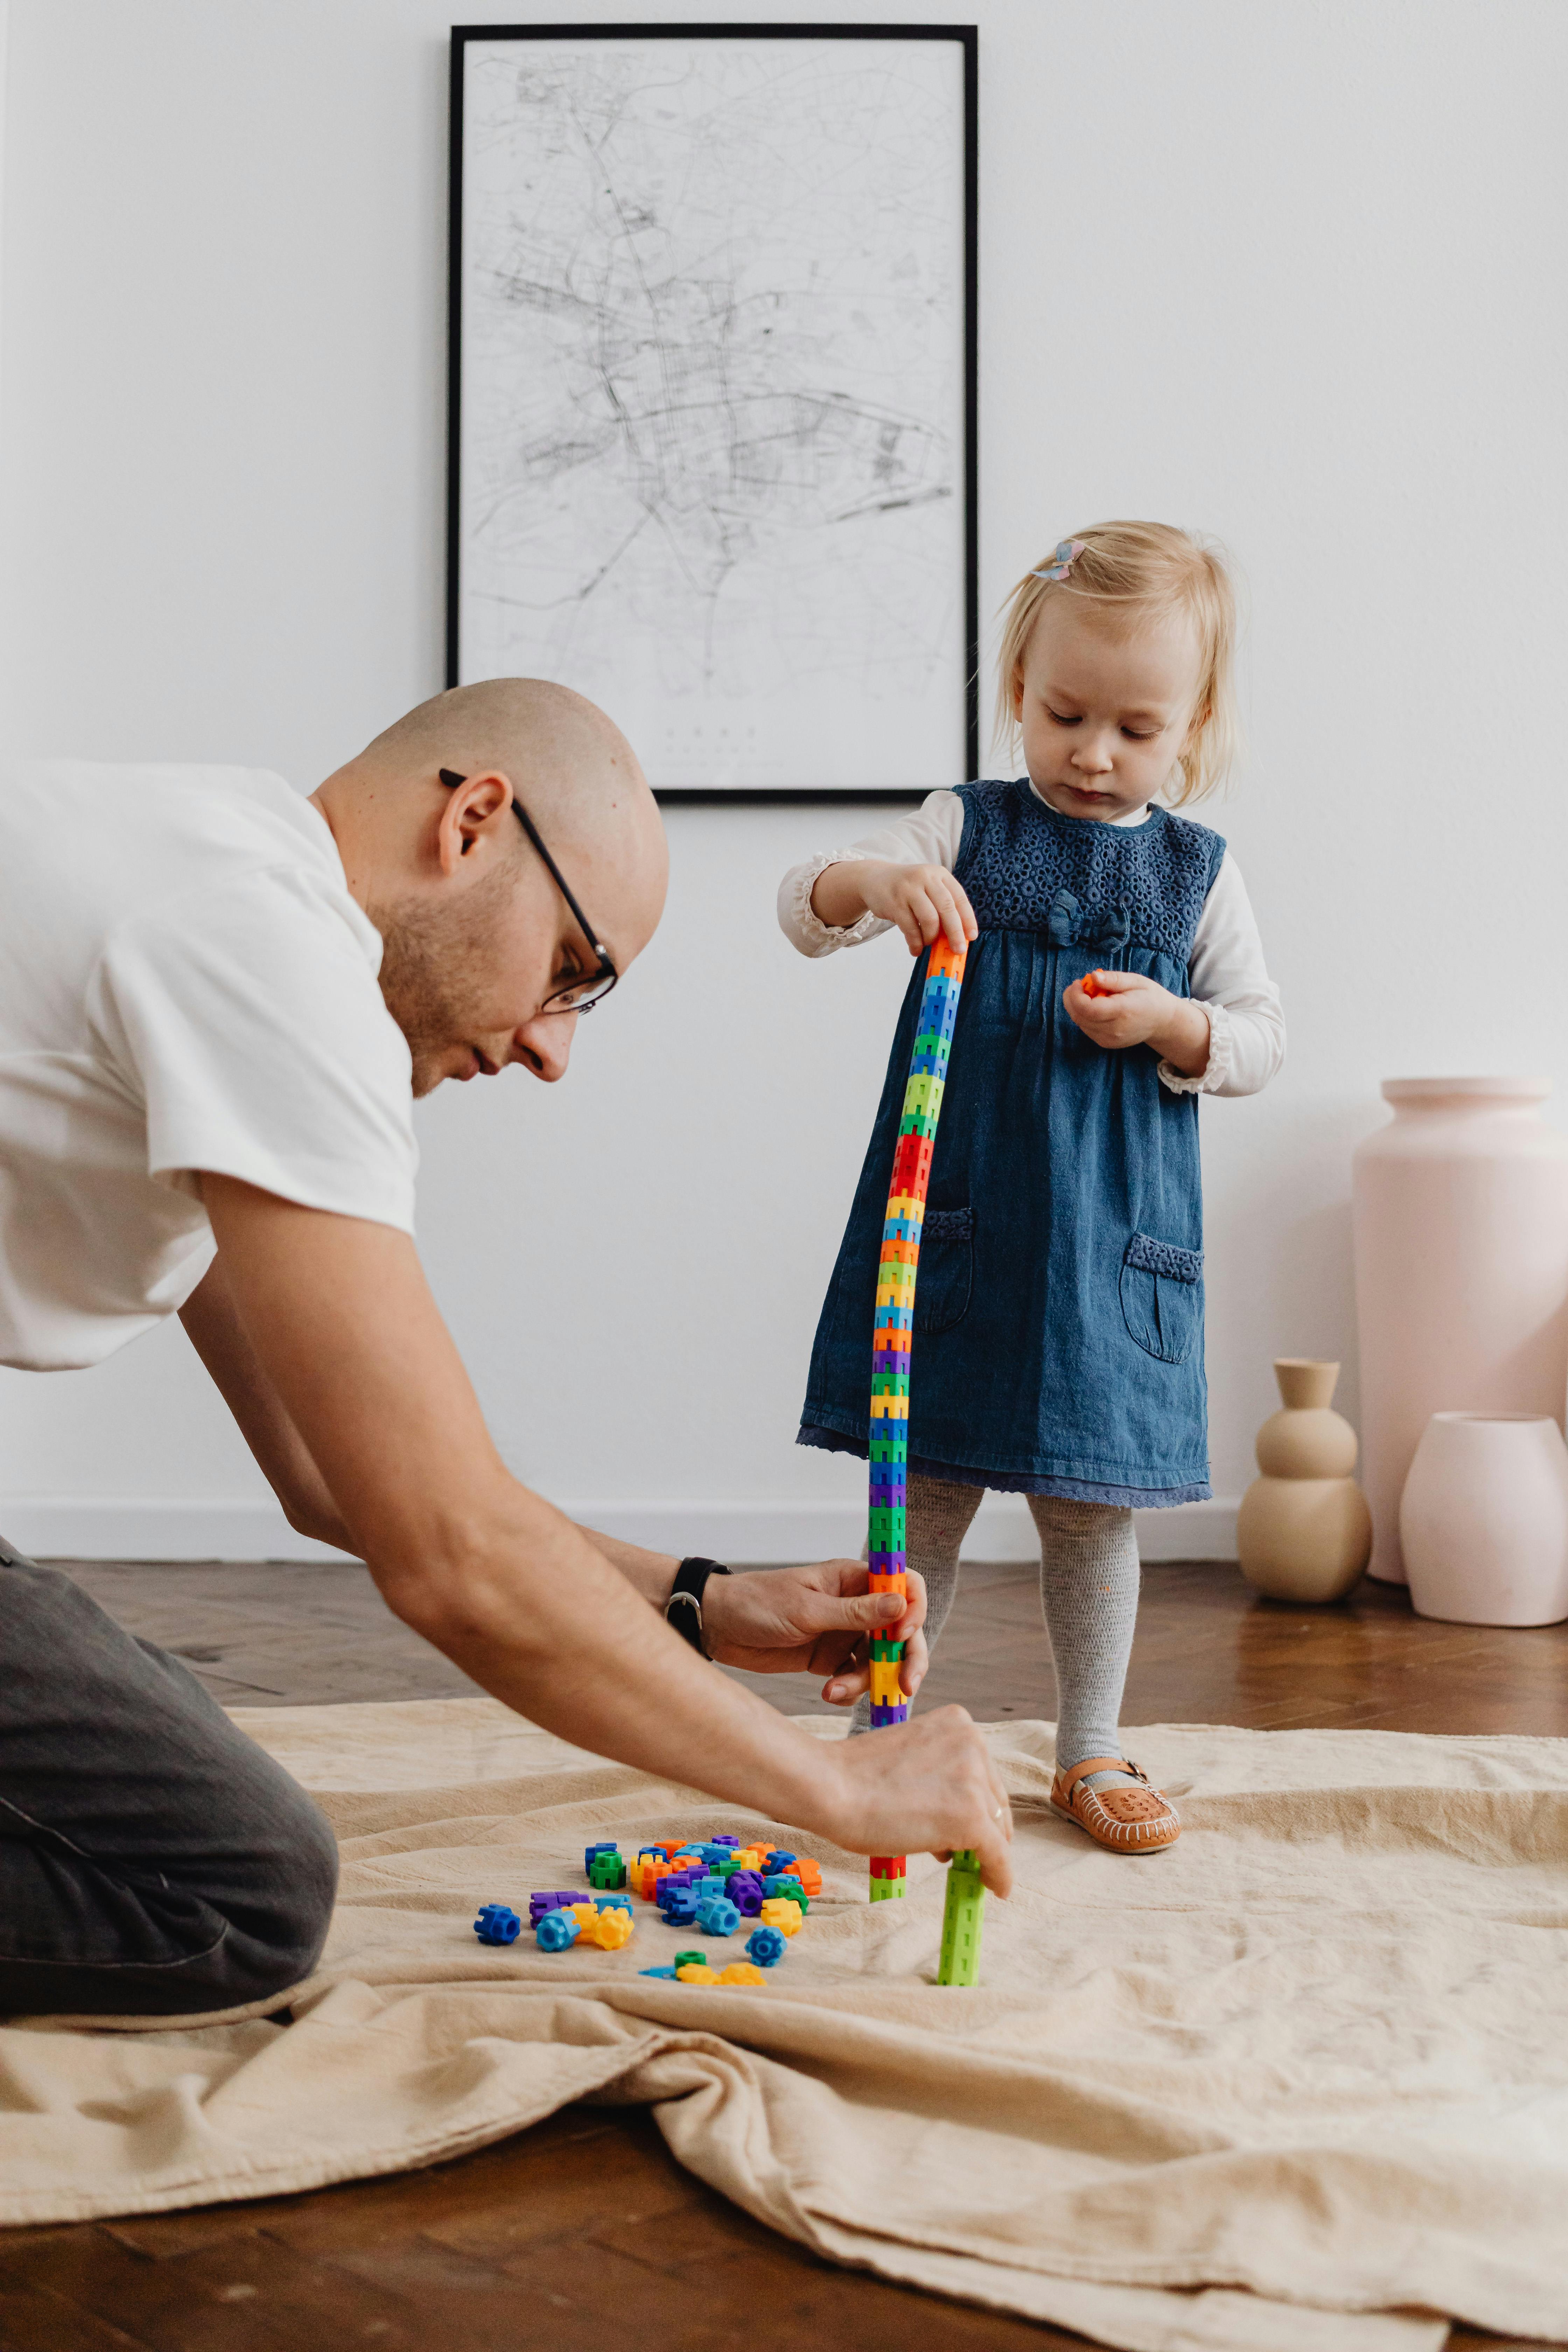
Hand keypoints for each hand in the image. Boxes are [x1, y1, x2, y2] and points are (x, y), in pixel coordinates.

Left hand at [702, 1562, 928, 1703]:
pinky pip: (856, 1677)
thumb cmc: (757, 1603)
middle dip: (906, 1658)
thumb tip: (901, 1604)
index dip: (913, 1610)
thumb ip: (854, 1612)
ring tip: (836, 1690)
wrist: (717, 1626)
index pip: (904, 1585)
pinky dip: (849, 1688)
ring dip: (867, 1680)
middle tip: (904, 1686)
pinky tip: (829, 1692)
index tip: (900, 1635)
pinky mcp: (830, 1659)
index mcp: (853, 1579)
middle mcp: (856, 1605)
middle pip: (901, 1630)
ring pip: (879, 1659)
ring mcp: (844, 1633)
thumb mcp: (806, 1609)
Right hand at [811, 859, 976, 956]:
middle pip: (947, 908)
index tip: (971, 936)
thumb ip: (942, 907)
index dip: (967, 919)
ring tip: (928, 944)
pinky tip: (915, 949)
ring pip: (929, 919)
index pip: (959, 898)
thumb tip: (956, 937)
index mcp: (939, 875)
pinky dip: (915, 942)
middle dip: (955, 932)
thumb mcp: (928, 889)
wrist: (875, 879)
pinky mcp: (894, 902)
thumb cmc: (908, 889)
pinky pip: (909, 927)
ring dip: (931, 937)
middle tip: (958, 950)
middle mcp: (925, 878)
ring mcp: (908, 889)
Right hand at [826, 1706, 1013, 1894]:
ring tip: (955, 1864)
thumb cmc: (856, 1776)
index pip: (983, 1772)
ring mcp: (975, 1781)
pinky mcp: (972, 1818)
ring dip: (979, 1849)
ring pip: (995, 1827)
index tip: (973, 1823)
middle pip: (994, 1798)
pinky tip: (996, 1888)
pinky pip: (998, 1855)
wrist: (832, 1789)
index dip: (977, 1802)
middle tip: (965, 1850)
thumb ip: (940, 1776)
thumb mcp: (910, 1757)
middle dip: (983, 1826)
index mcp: (958, 1722)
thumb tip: (960, 1820)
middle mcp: (974, 1744)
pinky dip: (999, 1875)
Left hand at [1064, 970, 1210, 1075]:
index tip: (1078, 982)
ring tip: (1089, 994)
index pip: (1088, 1009)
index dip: (1075, 995)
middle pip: (1080, 1017)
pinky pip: (1086, 1029)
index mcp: (1123, 1011)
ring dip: (1076, 1007)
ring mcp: (1110, 1040)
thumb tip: (1093, 976)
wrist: (1162, 1021)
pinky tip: (1094, 1006)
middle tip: (1079, 985)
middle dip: (1071, 999)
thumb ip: (1113, 979)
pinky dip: (1083, 1016)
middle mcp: (1114, 1029)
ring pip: (1080, 1023)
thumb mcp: (1136, 981)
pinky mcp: (1106, 1043)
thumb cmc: (1149, 997)